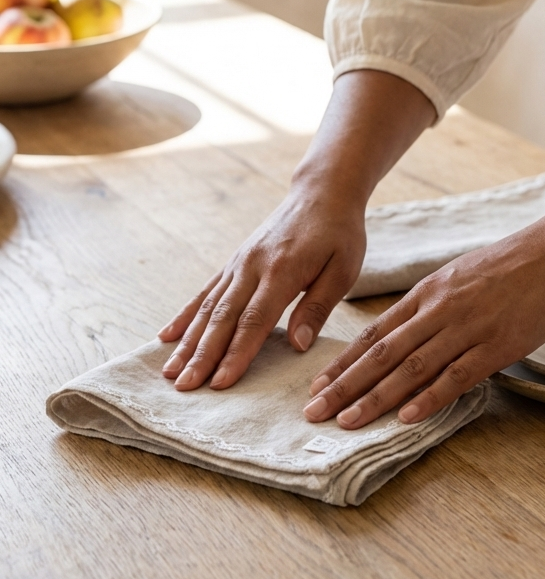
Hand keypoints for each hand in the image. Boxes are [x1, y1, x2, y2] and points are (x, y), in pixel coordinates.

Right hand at [158, 188, 365, 390]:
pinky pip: (204, 292)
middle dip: (202, 355)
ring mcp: (239, 263)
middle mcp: (252, 267)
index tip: (220, 383)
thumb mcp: (343, 269)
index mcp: (282, 271)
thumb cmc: (339, 233)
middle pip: (223, 318)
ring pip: (207, 307)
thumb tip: (299, 345)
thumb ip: (317, 307)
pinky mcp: (234, 262)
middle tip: (185, 387)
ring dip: (187, 341)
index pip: (255, 321)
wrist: (322, 191)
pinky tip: (167, 336)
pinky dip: (185, 315)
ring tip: (170, 371)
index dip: (236, 354)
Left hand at [302, 220, 544, 428]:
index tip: (318, 385)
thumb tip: (407, 333)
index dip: (343, 362)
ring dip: (375, 397)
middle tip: (314, 411)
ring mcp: (466, 328)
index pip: (373, 334)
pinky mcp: (498, 345)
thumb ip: (431, 305)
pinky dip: (429, 398)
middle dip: (344, 385)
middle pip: (381, 354)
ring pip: (411, 367)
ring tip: (347, 421)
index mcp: (426, 294)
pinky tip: (406, 417)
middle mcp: (437, 311)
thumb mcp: (457, 276)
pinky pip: (457, 375)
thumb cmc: (509, 265)